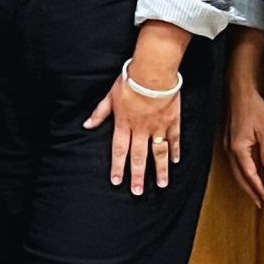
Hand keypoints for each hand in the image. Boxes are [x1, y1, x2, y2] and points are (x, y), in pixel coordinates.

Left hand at [87, 62, 182, 193]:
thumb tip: (86, 125)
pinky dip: (175, 150)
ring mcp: (158, 126)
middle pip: (139, 156)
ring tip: (162, 184)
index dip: (117, 166)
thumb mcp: (110, 96)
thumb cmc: (130, 81)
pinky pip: (174, 139)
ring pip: (158, 152)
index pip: (119, 150)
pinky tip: (176, 161)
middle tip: (138, 192)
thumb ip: (99, 113)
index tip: (116, 181)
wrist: (153, 72)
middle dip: (137, 175)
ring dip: (160, 169)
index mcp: (124, 124)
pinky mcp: (172, 120)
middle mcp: (141, 129)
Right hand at [226, 80, 263, 206]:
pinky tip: (248, 173)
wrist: (240, 92)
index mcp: (239, 149)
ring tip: (255, 192)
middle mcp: (230, 150)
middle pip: (240, 177)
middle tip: (260, 202)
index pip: (249, 175)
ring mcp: (227, 145)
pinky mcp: (229, 141)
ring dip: (245, 183)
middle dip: (250, 191)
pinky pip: (234, 163)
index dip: (258, 189)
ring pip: (236, 171)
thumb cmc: (253, 108)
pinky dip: (242, 172)